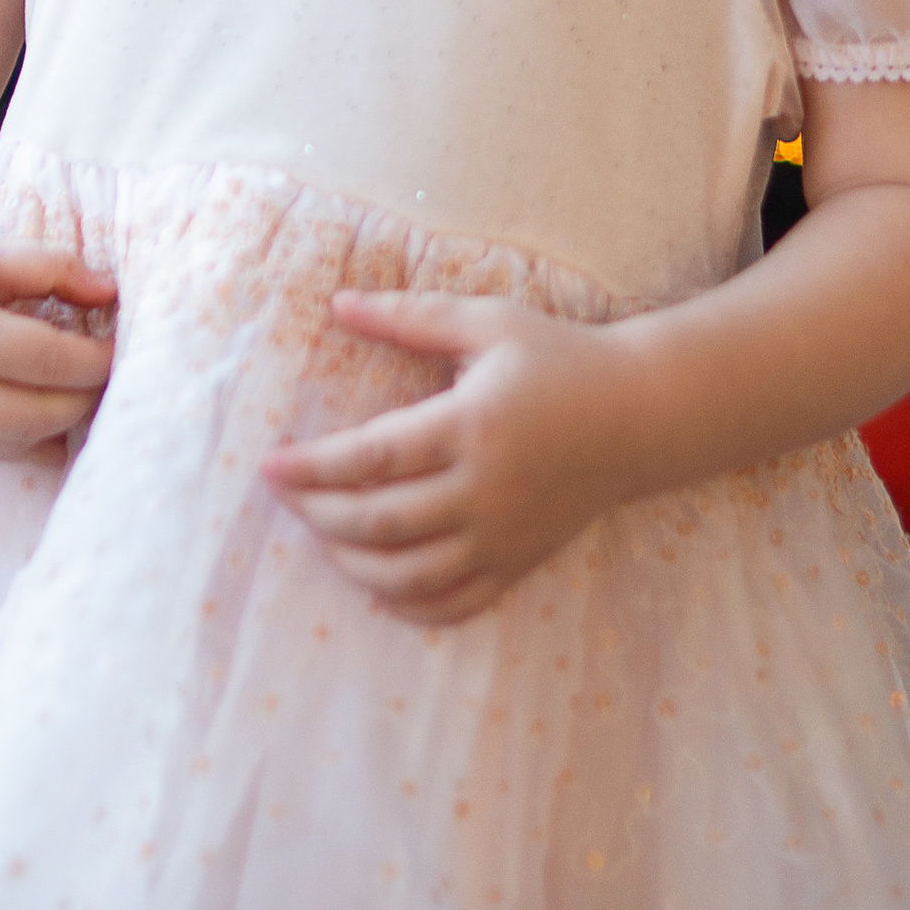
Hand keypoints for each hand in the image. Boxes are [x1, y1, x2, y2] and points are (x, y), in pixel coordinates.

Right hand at [0, 211, 116, 461]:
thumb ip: (51, 269)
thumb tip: (110, 293)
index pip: (54, 364)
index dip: (97, 360)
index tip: (121, 348)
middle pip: (43, 415)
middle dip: (85, 398)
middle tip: (110, 376)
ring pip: (17, 443)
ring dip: (57, 425)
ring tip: (82, 395)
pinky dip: (21, 438)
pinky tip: (44, 415)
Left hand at [260, 289, 640, 626]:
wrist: (640, 414)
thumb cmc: (559, 358)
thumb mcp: (487, 321)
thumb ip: (410, 315)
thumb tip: (339, 304)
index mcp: (471, 425)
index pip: (371, 457)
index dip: (312, 467)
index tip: (268, 465)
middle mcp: (484, 489)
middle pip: (380, 521)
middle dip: (318, 513)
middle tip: (284, 496)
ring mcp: (503, 535)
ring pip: (409, 574)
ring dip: (352, 563)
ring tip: (321, 536)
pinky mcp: (519, 562)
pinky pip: (455, 603)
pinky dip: (408, 605)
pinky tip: (377, 585)